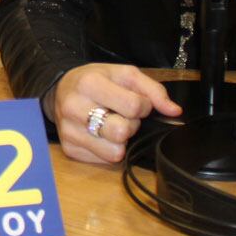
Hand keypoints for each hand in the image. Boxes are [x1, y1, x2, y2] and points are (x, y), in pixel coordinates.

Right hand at [46, 63, 181, 164]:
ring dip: (120, 141)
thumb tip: (175, 111)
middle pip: (122, 132)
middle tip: (121, 115)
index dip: (143, 106)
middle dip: (130, 125)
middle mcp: (75, 107)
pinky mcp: (69, 149)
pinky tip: (100, 135)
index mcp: (90, 83)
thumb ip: (153, 90)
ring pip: (115, 152)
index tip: (135, 102)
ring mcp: (69, 131)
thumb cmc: (96, 80)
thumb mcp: (124, 74)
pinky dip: (107, 149)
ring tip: (111, 125)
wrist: (60, 89)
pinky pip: (104, 161)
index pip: (133, 106)